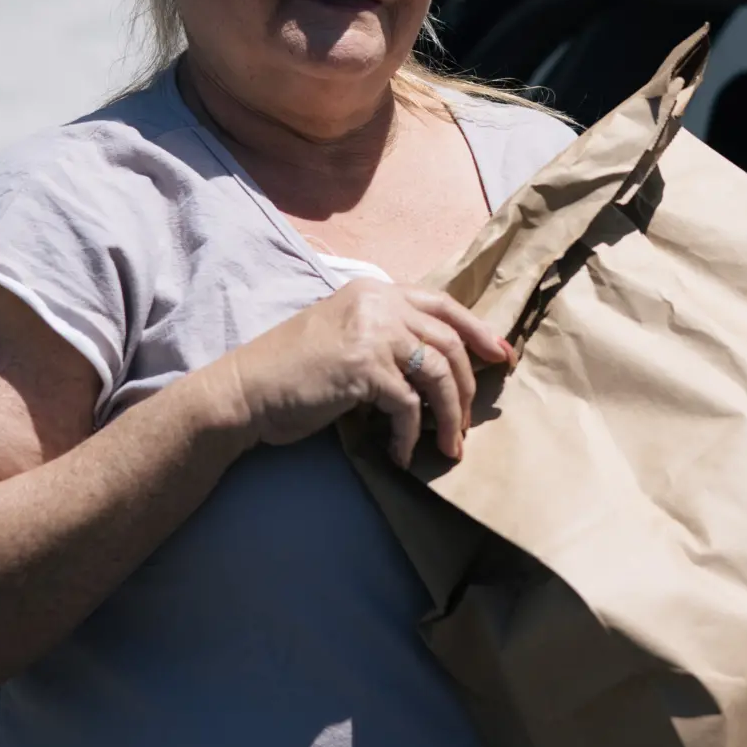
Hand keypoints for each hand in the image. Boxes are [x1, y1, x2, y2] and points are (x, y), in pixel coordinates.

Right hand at [211, 279, 512, 465]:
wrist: (244, 391)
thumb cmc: (291, 372)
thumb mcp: (344, 336)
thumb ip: (386, 337)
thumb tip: (438, 368)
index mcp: (375, 291)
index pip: (443, 304)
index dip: (479, 331)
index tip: (502, 357)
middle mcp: (378, 304)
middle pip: (449, 341)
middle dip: (468, 385)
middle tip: (470, 422)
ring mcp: (371, 333)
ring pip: (438, 374)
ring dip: (450, 416)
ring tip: (449, 447)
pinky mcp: (363, 368)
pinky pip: (408, 406)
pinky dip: (411, 436)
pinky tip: (403, 455)